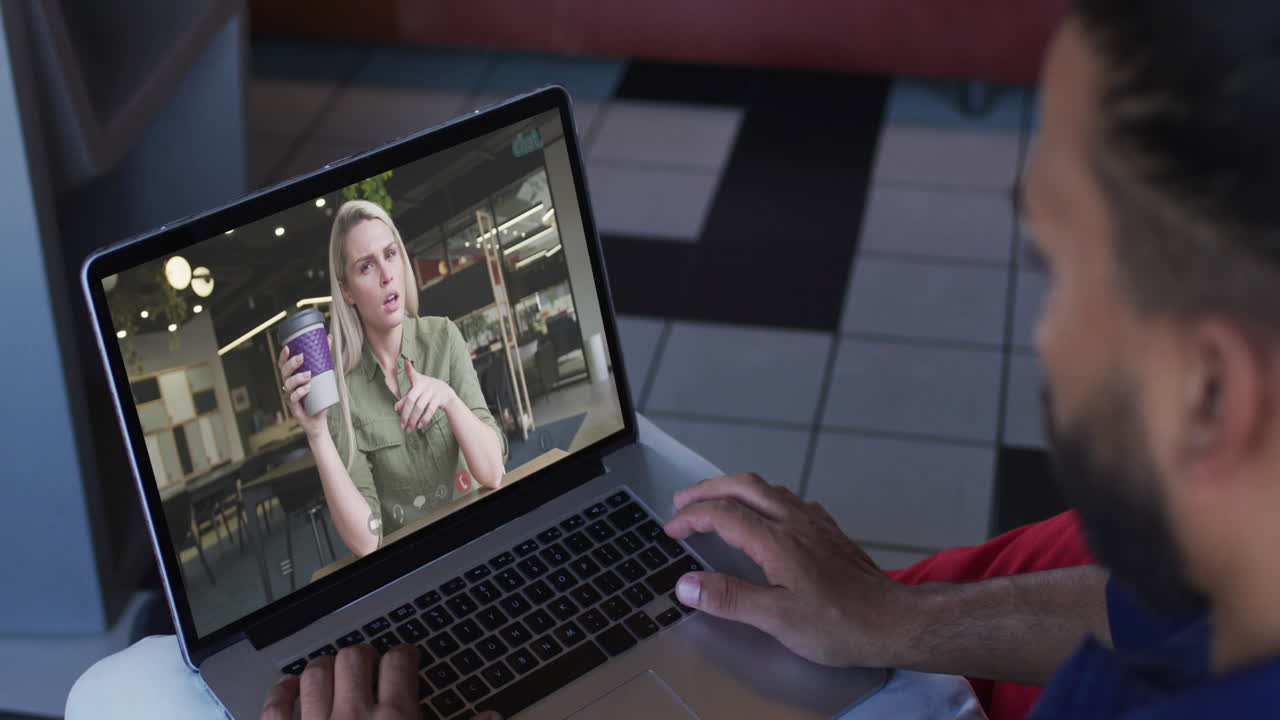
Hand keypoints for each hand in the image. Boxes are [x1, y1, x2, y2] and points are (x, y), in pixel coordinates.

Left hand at [259, 644, 502, 719]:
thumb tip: (493, 718)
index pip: (400, 662)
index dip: (405, 654)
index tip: (406, 657)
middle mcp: (353, 718)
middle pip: (355, 658)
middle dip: (365, 656)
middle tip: (371, 666)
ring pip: (316, 673)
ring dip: (325, 667)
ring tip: (334, 672)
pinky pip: (275, 706)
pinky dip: (282, 693)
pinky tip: (291, 691)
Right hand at [278, 346, 327, 437]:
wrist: (319, 418)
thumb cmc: (319, 395)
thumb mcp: (325, 374)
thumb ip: (325, 357)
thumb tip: (329, 337)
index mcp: (293, 376)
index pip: (283, 364)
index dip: (283, 356)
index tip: (288, 347)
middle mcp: (289, 385)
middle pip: (284, 372)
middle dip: (291, 363)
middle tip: (302, 358)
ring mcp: (290, 396)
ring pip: (287, 384)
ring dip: (297, 378)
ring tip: (309, 375)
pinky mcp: (294, 406)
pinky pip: (293, 398)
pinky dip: (299, 392)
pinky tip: (307, 389)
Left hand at [394, 357, 457, 432]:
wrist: (447, 394)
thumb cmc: (427, 392)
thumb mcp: (417, 393)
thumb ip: (406, 400)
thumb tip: (396, 408)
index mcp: (418, 381)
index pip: (412, 373)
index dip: (409, 367)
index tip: (406, 360)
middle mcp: (425, 384)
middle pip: (411, 400)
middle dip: (405, 415)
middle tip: (402, 426)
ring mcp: (433, 391)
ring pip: (420, 407)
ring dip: (413, 420)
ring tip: (409, 430)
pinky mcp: (439, 398)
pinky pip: (430, 411)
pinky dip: (424, 420)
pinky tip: (419, 426)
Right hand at [663, 473, 917, 668]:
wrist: (894, 621)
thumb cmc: (839, 624)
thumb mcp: (777, 619)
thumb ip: (730, 598)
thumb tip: (686, 584)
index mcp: (777, 540)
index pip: (722, 514)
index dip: (691, 518)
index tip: (671, 530)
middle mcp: (795, 521)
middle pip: (743, 486)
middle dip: (708, 489)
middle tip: (683, 502)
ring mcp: (815, 523)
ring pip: (768, 488)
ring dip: (735, 489)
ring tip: (716, 501)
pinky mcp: (830, 531)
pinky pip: (790, 499)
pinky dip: (765, 498)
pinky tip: (767, 514)